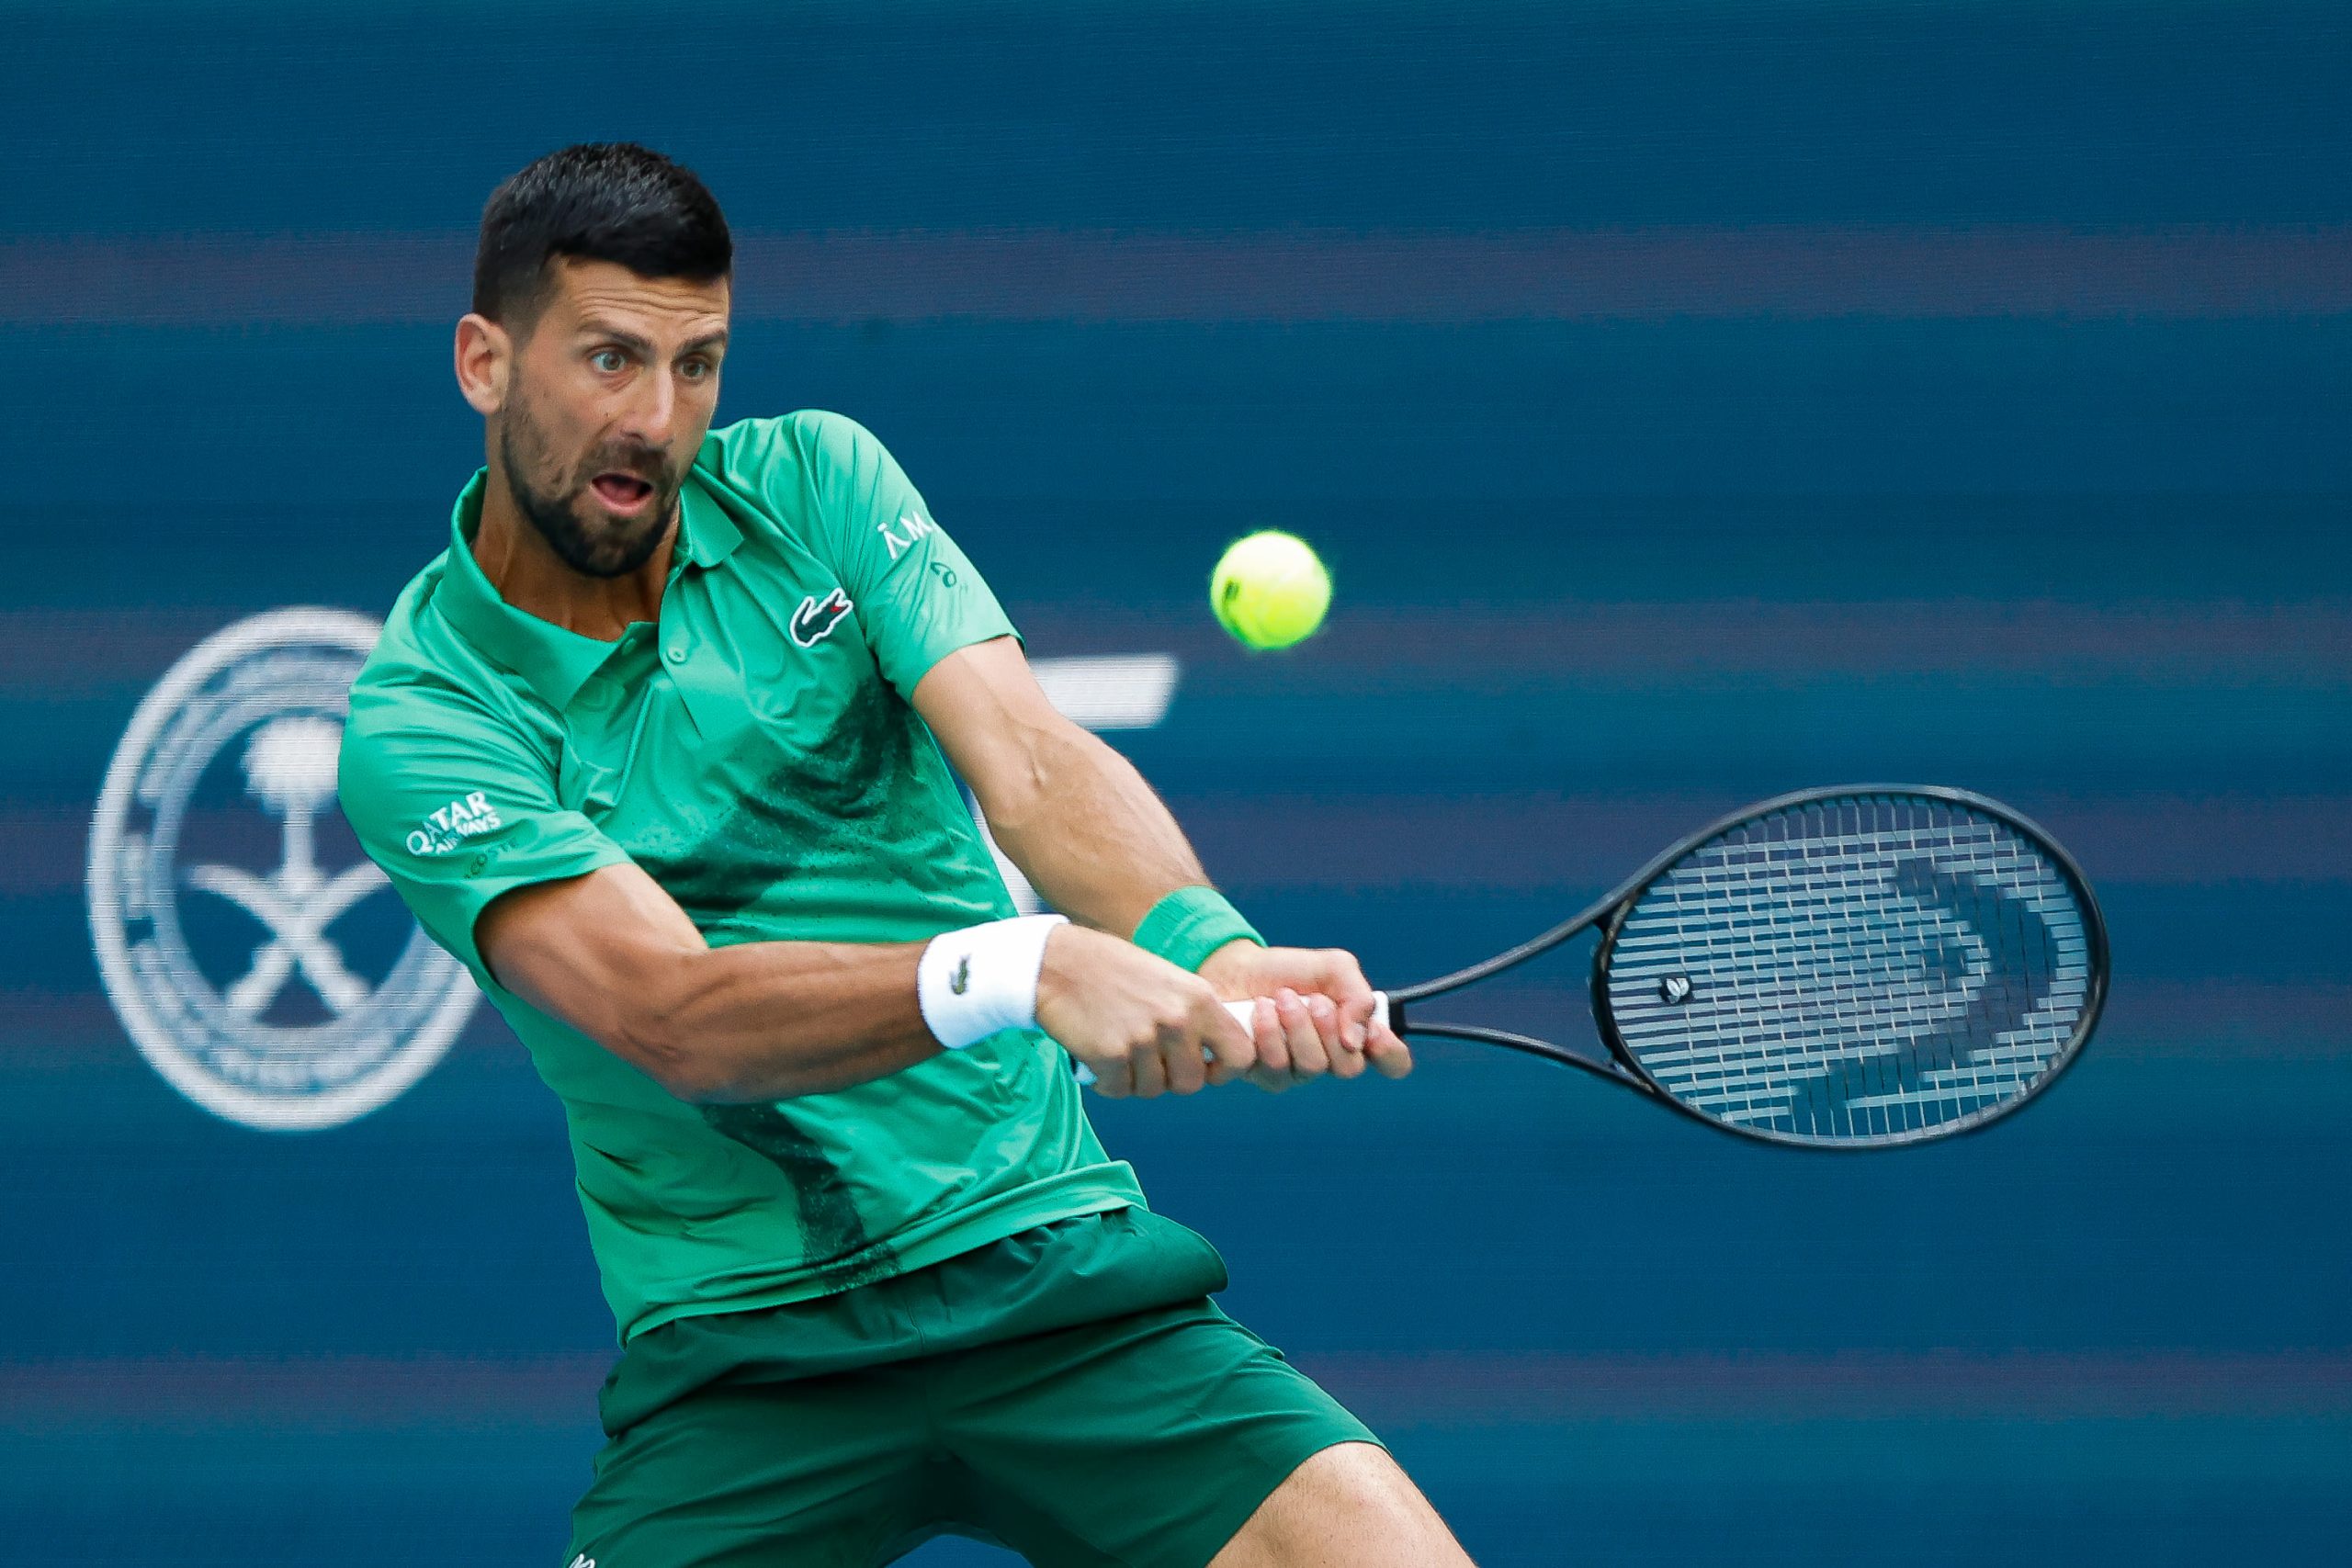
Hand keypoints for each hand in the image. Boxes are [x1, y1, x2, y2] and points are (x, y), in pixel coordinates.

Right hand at [1034, 925, 1255, 1097]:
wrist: (1060, 964)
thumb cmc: (1114, 972)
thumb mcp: (1170, 982)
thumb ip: (1195, 1017)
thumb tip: (1213, 1058)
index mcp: (1199, 999)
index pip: (1241, 1055)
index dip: (1225, 1071)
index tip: (1205, 1069)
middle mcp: (1177, 1020)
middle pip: (1191, 1083)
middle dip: (1170, 1079)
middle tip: (1147, 1059)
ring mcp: (1143, 1039)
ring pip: (1154, 1090)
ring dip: (1136, 1079)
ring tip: (1120, 1049)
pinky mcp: (1111, 1055)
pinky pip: (1120, 1090)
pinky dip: (1108, 1081)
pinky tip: (1098, 1055)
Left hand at [1197, 941, 1412, 1092]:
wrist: (1236, 967)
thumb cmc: (1288, 970)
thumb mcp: (1333, 967)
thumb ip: (1358, 996)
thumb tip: (1356, 1040)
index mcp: (1355, 1034)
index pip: (1392, 1063)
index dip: (1390, 1054)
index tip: (1374, 1032)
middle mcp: (1329, 1058)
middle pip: (1349, 1067)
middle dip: (1330, 1027)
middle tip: (1313, 999)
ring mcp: (1296, 1071)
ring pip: (1311, 1066)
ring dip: (1297, 1025)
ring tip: (1280, 998)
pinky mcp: (1262, 1074)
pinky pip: (1275, 1068)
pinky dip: (1268, 1032)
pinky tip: (1258, 1011)